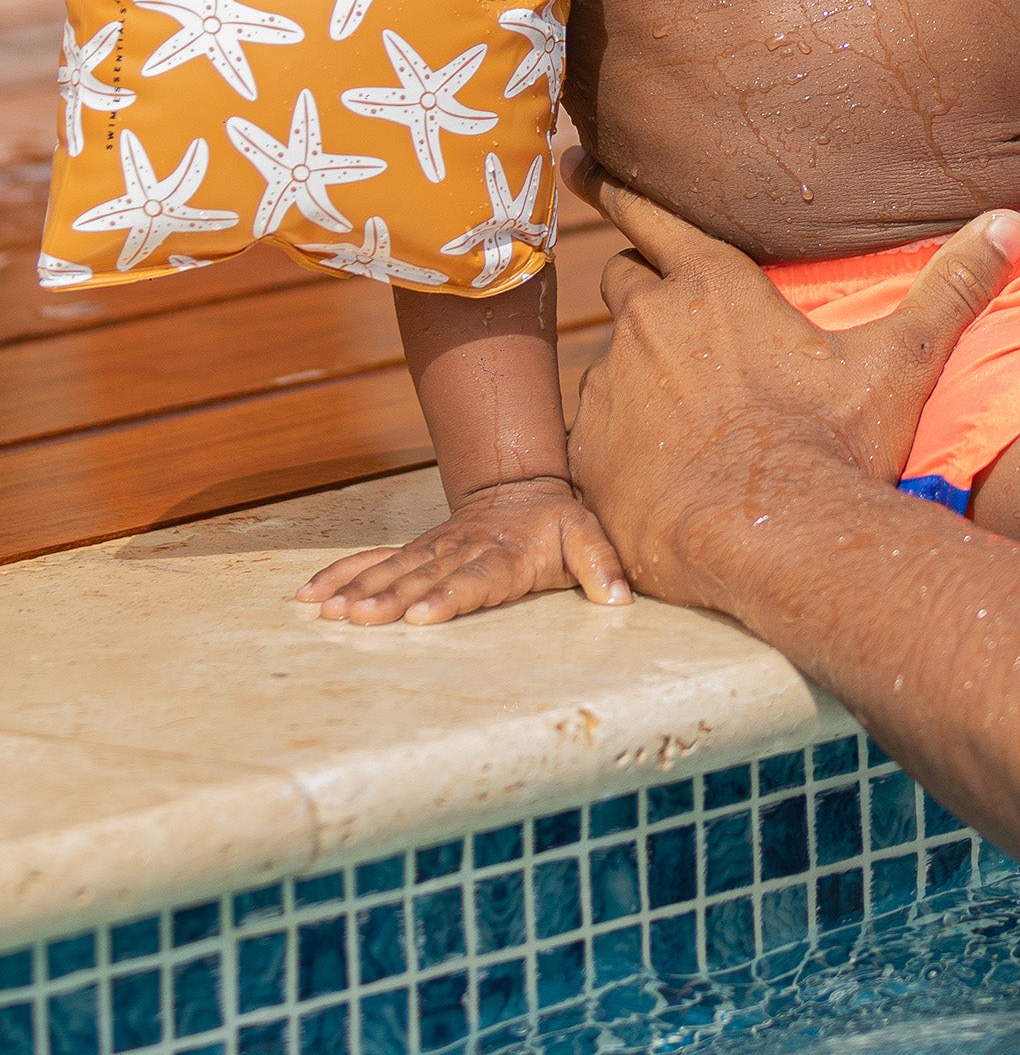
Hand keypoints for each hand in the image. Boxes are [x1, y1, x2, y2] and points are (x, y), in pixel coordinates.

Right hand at [295, 476, 631, 625]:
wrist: (521, 487)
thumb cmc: (557, 524)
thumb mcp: (588, 537)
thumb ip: (602, 566)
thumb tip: (621, 599)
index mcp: (504, 554)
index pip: (475, 578)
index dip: (449, 596)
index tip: (422, 614)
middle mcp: (461, 552)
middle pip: (423, 577)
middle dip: (390, 599)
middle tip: (357, 618)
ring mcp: (432, 551)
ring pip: (392, 571)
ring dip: (359, 591)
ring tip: (329, 612)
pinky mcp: (414, 552)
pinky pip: (373, 562)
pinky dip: (342, 575)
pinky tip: (310, 596)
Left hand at [561, 149, 1019, 610]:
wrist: (773, 542)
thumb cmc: (832, 444)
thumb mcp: (899, 362)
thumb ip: (950, 288)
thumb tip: (1011, 223)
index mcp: (714, 287)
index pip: (650, 214)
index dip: (612, 186)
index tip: (573, 162)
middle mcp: (649, 323)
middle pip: (625, 281)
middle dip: (644, 289)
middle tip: (674, 323)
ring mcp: (609, 389)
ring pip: (612, 363)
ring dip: (640, 377)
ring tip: (681, 422)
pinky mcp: (587, 455)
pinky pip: (594, 434)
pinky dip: (620, 442)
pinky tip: (660, 472)